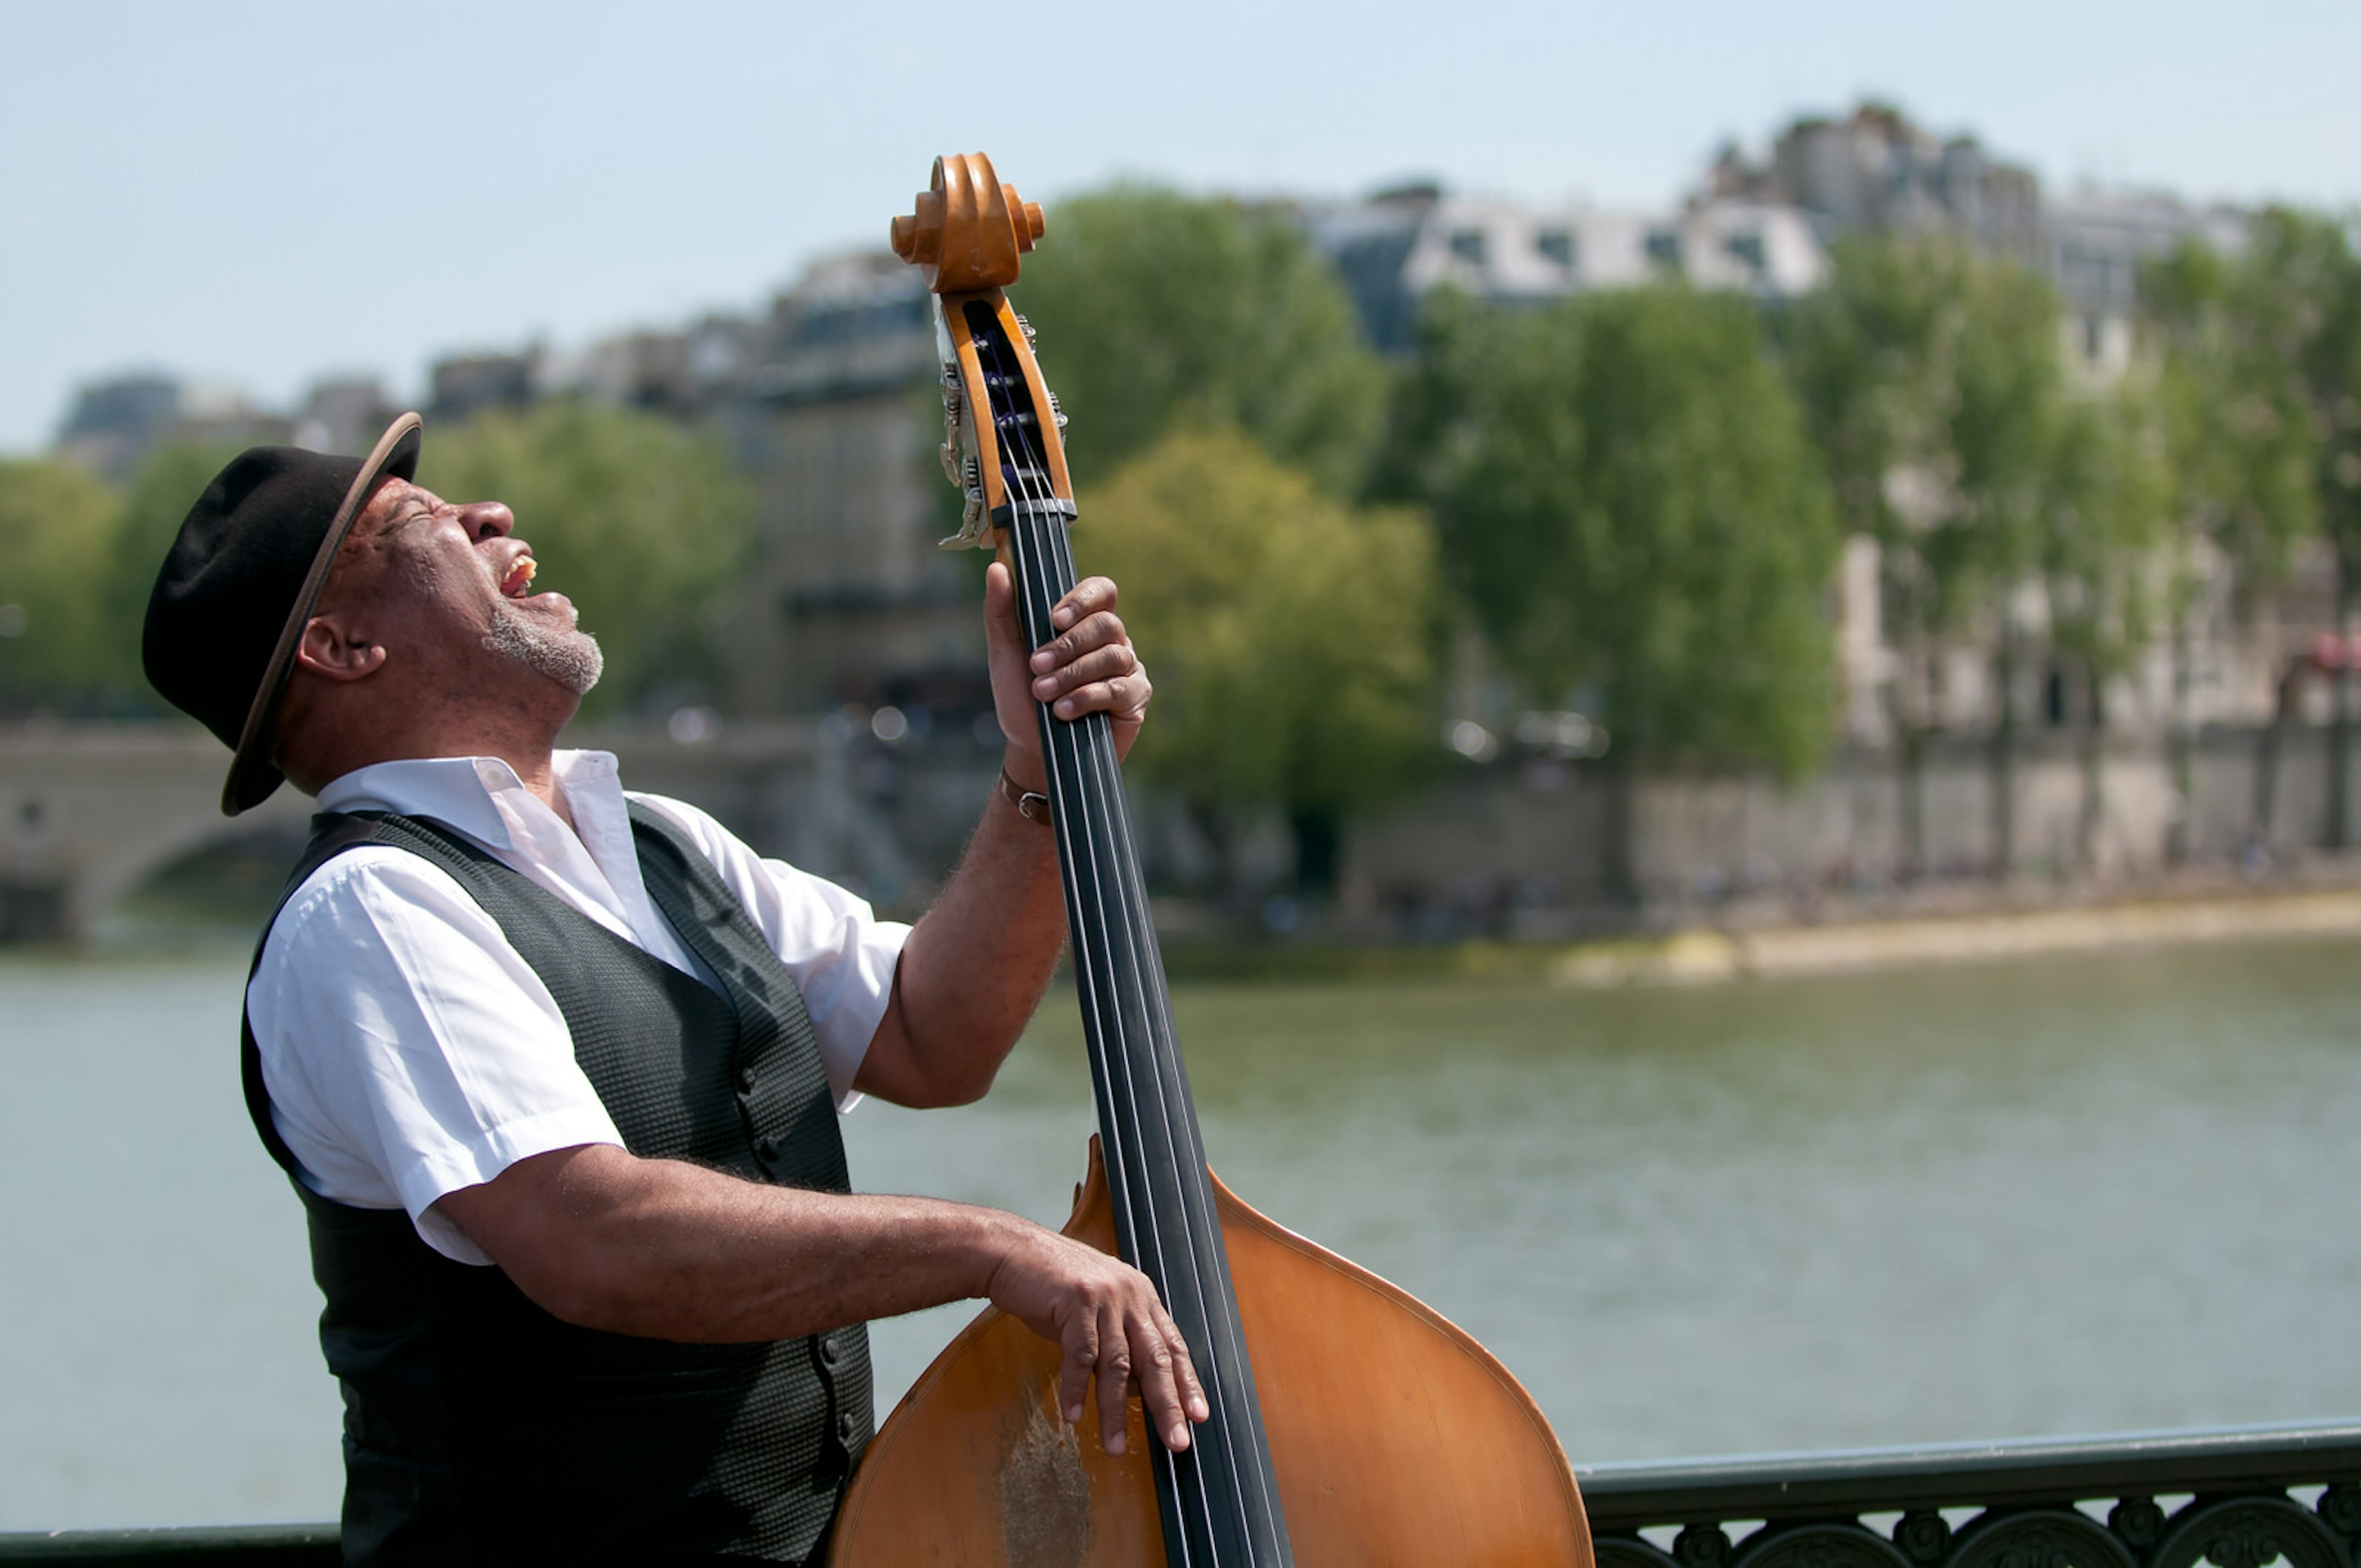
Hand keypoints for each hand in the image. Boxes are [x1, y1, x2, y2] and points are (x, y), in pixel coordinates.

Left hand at [984, 563, 1151, 790]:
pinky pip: (1121, 687)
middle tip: (1036, 667)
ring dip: (1073, 674)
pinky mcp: (1136, 697)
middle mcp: (1112, 640)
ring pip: (1113, 655)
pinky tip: (1065, 710)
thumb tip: (996, 567)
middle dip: (1068, 646)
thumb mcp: (1005, 655)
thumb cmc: (1021, 700)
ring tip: (1044, 694)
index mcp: (1085, 622)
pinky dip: (1089, 697)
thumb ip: (1001, 611)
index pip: (1101, 591)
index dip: (1083, 599)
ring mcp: (1128, 668)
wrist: (1034, 752)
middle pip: (1106, 624)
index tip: (1054, 619)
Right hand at [985, 1222, 1209, 1455]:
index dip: (1187, 1383)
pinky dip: (1077, 1389)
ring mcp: (1104, 1297)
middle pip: (1155, 1358)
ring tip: (1114, 1446)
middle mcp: (1130, 1295)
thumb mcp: (1097, 1311)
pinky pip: (1080, 1355)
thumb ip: (1121, 1344)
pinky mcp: (1075, 1301)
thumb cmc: (1053, 1285)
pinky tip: (1074, 1415)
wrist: (1013, 1251)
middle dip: (1167, 1404)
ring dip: (1115, 1411)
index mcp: (1141, 1297)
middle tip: (1176, 1442)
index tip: (1198, 1416)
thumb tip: (1141, 1390)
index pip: (1173, 1346)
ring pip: (1117, 1364)